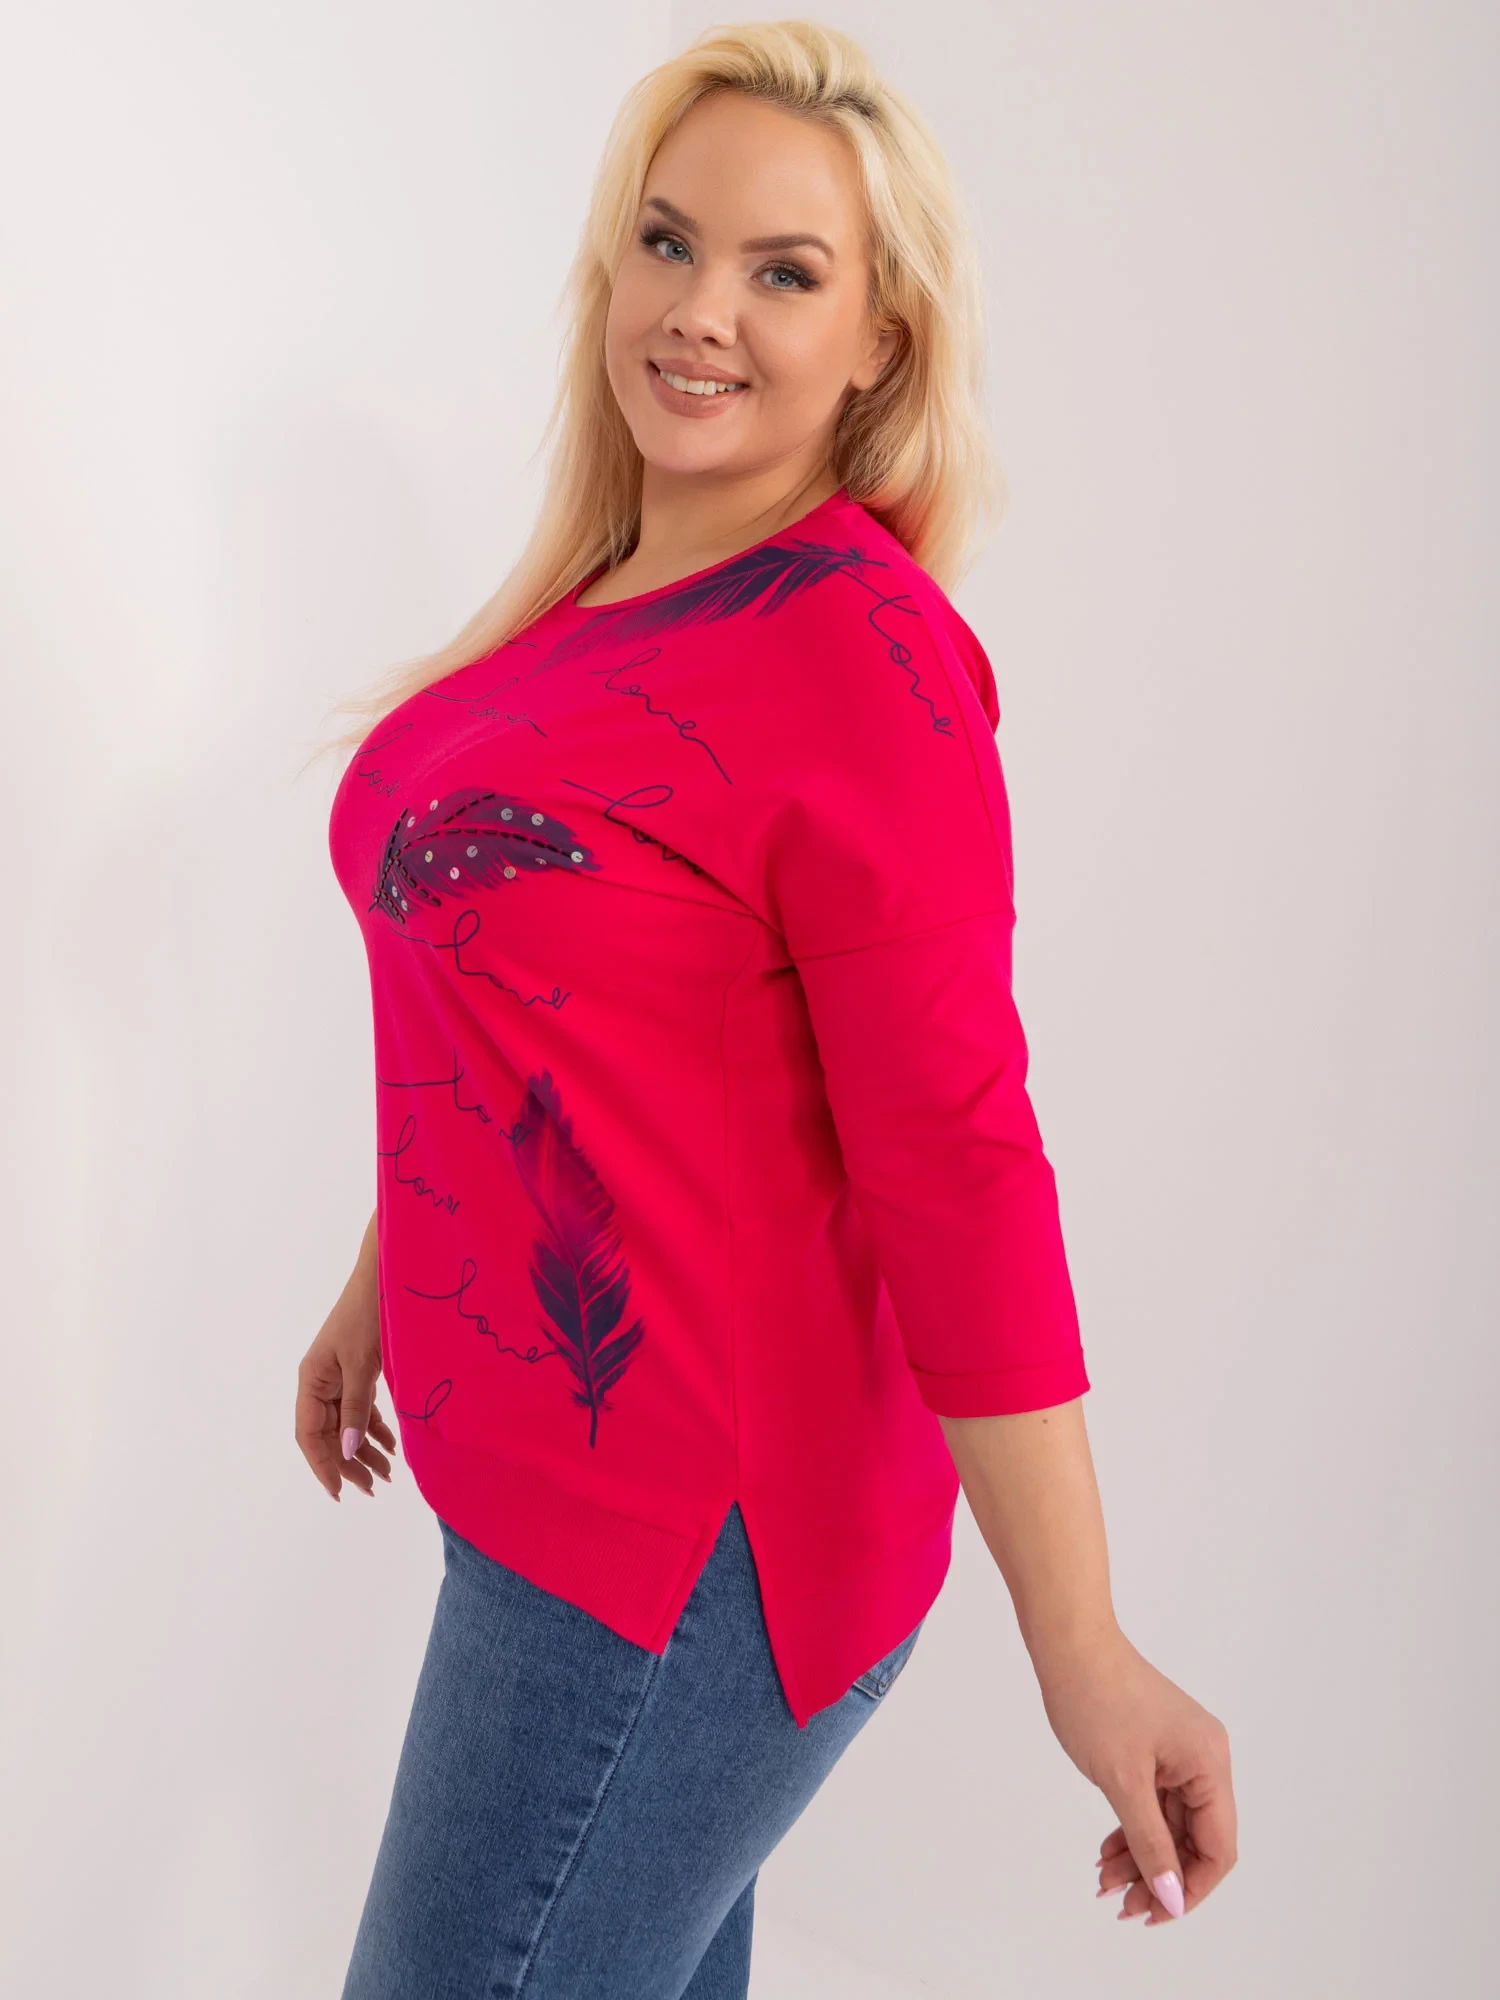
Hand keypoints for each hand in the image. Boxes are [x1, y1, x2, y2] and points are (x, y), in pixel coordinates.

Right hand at [295, 1276, 397, 1501]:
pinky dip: (375, 1428)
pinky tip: (391, 1447)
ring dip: (365, 1450)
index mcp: (311, 1380)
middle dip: (349, 1464)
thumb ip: (355, 1408)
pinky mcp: (357, 1371)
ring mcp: (338, 1377)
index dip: (322, 1466)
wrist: (385, 1276)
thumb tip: (346, 1450)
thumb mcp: (362, 1365)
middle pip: (328, 1434)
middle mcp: (319, 1382)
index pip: (308, 1435)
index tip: (340, 1491)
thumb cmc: (369, 1315)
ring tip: (387, 1476)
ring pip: (346, 1425)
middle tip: (373, 1489)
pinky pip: (361, 1409)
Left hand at [1033, 1626, 1236, 1925]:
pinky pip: (1154, 1803)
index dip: (1190, 1888)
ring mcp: (1180, 1752)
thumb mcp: (1123, 1782)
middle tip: (1120, 1904)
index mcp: (1210, 1764)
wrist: (1067, 1643)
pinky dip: (1132, 1829)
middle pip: (1194, 1840)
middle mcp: (1204, 1758)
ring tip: (1105, 1882)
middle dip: (1159, 1876)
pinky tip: (1107, 1852)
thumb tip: (1172, 1899)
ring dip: (1141, 1857)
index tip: (1153, 1912)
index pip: (1218, 1848)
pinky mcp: (1156, 1748)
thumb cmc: (1095, 1700)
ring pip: (1170, 1825)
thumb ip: (1150, 1843)